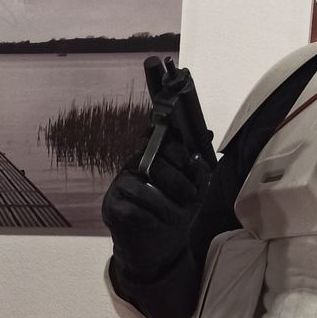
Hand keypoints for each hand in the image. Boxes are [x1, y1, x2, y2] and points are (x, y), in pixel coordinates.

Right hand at [101, 63, 211, 287]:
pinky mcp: (112, 208)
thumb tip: (204, 131)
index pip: (157, 125)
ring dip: (171, 201)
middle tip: (189, 198)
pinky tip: (159, 223)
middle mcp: (133, 167)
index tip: (157, 63)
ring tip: (177, 214)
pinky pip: (137, 204)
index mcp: (152, 159)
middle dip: (180, 179)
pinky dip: (155, 217)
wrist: (156, 254)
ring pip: (148, 182)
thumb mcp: (193, 191)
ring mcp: (120, 186)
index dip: (157, 93)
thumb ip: (197, 165)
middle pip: (158, 156)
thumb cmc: (174, 217)